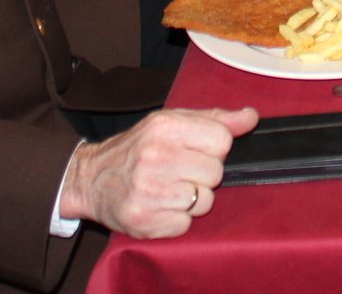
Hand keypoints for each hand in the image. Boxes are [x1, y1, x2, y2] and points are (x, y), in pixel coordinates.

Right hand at [57, 107, 258, 237]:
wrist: (91, 179)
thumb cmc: (137, 148)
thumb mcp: (170, 122)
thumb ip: (214, 119)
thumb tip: (251, 118)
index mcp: (165, 127)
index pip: (222, 140)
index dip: (214, 148)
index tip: (197, 150)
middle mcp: (156, 157)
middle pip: (216, 173)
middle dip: (204, 174)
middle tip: (181, 171)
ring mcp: (149, 191)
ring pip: (205, 201)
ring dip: (192, 199)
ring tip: (169, 189)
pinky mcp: (144, 221)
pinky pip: (186, 224)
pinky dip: (177, 219)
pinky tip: (160, 206)